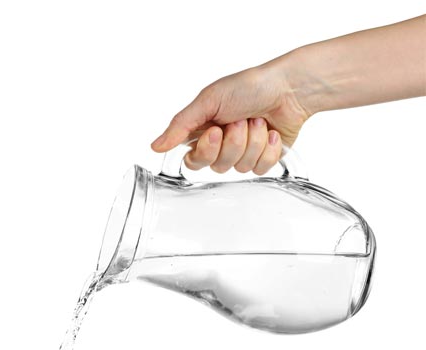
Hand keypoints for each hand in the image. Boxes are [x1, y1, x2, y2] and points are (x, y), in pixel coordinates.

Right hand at [151, 64, 310, 174]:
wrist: (288, 88)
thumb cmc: (249, 86)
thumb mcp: (208, 100)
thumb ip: (180, 125)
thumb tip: (155, 146)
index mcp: (204, 131)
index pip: (193, 160)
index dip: (205, 150)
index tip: (216, 131)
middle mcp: (222, 145)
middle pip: (217, 166)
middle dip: (233, 142)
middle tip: (241, 120)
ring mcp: (244, 153)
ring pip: (241, 167)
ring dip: (253, 141)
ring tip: (258, 120)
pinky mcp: (265, 158)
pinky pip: (261, 168)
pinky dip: (269, 148)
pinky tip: (272, 132)